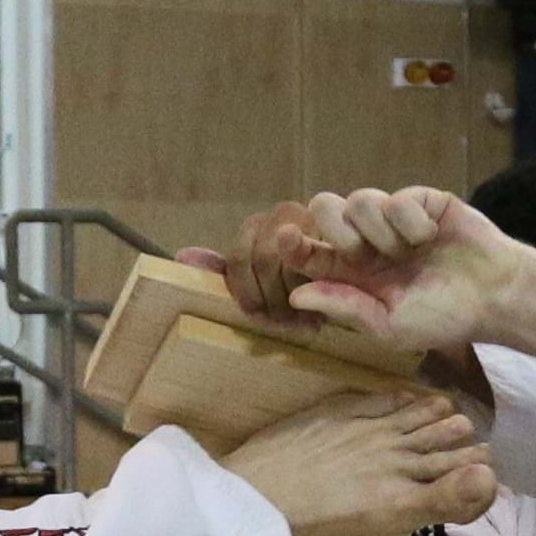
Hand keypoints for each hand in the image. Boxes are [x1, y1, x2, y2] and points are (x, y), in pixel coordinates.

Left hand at [181, 207, 331, 323]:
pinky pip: (319, 262)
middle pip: (264, 258)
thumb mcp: (256, 280)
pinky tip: (320, 310)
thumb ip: (224, 271)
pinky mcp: (339, 231)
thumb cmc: (297, 283)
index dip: (245, 291)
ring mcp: (312, 217)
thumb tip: (181, 257)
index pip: (238, 257)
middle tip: (282, 323)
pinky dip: (316, 291)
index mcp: (257, 226)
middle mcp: (282, 213)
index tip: (256, 314)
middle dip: (271, 297)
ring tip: (302, 321)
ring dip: (293, 296)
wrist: (354, 272)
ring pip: (290, 260)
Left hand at [219, 381, 495, 535]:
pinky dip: (415, 402)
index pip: (467, 488)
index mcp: (399, 507)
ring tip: (456, 426)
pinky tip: (422, 403)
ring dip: (448, 424)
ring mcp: (372, 432)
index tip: (484, 485)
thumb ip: (400, 520)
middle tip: (476, 455)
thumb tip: (429, 505)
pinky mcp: (346, 410)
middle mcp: (395, 465)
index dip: (483, 486)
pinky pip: (394, 399)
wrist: (243, 500)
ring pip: (431, 419)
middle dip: (470, 455)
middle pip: (455, 451)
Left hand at [262, 188, 523, 355]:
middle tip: (358, 251)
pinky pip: (398, 198)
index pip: (310, 252)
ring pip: (359, 200)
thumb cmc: (443, 317)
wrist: (493, 295)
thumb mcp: (388, 325)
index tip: (285, 239)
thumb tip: (295, 294)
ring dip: (381, 230)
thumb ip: (344, 307)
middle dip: (335, 227)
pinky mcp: (420, 200)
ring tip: (408, 252)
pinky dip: (412, 222)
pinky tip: (431, 237)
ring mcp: (392, 219)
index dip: (293, 243)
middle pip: (325, 209)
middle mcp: (367, 242)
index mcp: (353, 274)